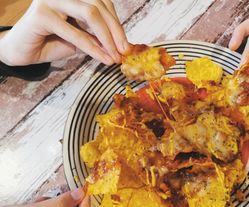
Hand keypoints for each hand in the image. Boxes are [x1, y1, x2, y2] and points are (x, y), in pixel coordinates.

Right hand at [0, 0, 129, 65]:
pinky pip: (75, 33)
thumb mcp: (80, 39)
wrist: (22, 52)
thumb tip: (121, 44)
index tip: (126, 44)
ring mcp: (51, 0)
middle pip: (99, 6)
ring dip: (107, 38)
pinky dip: (92, 48)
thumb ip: (97, 37)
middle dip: (116, 31)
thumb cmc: (51, 43)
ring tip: (115, 56)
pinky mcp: (42, 14)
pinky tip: (103, 59)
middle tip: (124, 51)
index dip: (117, 23)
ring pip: (90, 14)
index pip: (102, 3)